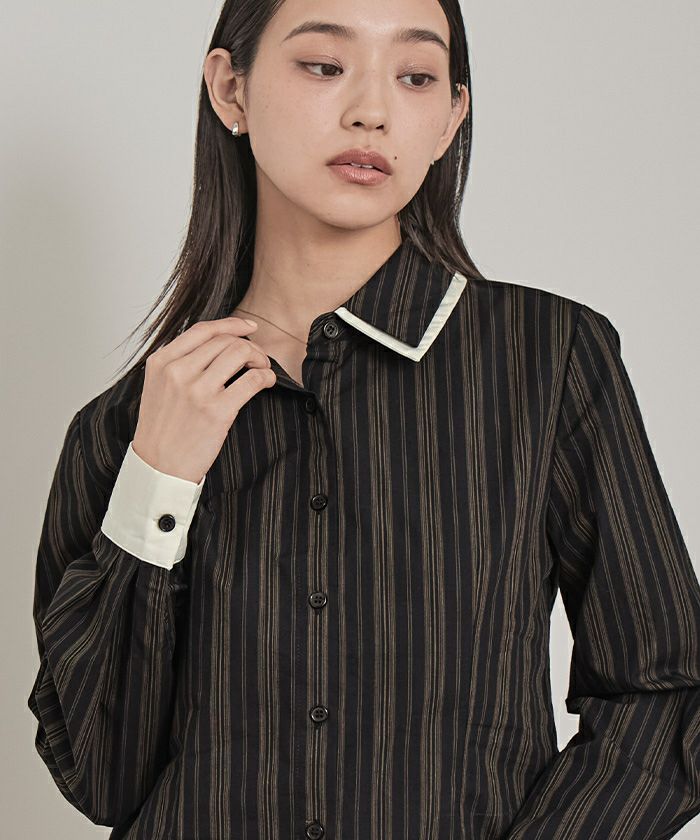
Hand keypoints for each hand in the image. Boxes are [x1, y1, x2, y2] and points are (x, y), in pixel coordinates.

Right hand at [132, 316, 275, 482]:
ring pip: (240, 353)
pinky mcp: (217, 411)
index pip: (203, 329)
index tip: (249, 327)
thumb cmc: (161, 429)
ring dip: (259, 358)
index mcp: (161, 362)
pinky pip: (252, 380)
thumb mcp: (158, 386)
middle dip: (249, 346)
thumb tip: (216, 344)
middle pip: (225, 340)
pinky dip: (266, 376)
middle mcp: (178, 371)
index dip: (231, 324)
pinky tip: (267, 382)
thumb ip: (179, 363)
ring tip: (262, 369)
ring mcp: (197, 391)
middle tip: (258, 359)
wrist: (158, 467)